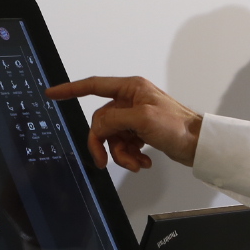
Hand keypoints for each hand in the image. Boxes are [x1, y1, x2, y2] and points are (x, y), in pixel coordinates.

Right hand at [45, 76, 203, 170]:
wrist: (198, 145)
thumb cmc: (177, 126)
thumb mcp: (141, 119)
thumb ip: (113, 120)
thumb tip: (98, 129)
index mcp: (130, 88)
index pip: (92, 86)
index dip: (69, 90)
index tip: (51, 93)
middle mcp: (130, 99)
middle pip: (101, 122)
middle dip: (105, 144)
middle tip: (105, 161)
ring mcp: (135, 117)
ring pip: (112, 137)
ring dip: (122, 154)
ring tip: (137, 162)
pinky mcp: (141, 132)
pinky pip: (124, 145)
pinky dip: (132, 156)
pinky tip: (144, 160)